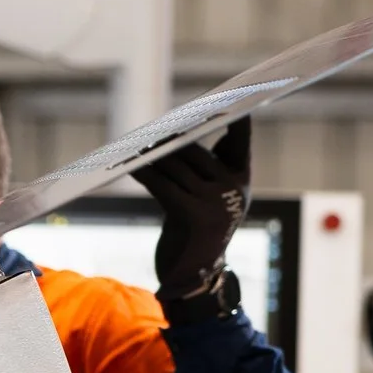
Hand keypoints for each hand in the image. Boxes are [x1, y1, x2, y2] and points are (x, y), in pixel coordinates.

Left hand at [135, 118, 250, 304]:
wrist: (194, 278)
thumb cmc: (200, 230)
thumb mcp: (215, 198)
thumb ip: (213, 167)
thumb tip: (199, 128)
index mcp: (242, 181)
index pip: (240, 140)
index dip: (235, 117)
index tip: (233, 94)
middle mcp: (233, 190)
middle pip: (195, 149)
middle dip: (172, 138)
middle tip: (153, 128)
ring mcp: (213, 203)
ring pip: (175, 165)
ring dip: (152, 154)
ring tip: (137, 145)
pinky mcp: (190, 215)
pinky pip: (162, 184)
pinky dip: (144, 173)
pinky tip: (131, 166)